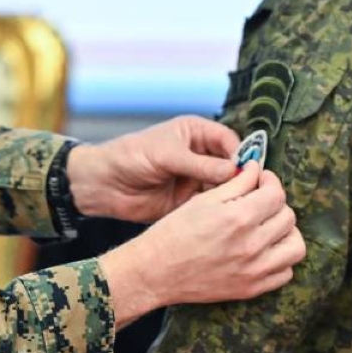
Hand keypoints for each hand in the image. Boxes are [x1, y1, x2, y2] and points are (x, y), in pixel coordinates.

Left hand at [66, 115, 240, 222]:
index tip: (247, 172)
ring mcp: (196, 179)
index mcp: (196, 133)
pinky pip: (211, 206)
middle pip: (233, 166)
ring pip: (225, 188)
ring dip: (231, 197)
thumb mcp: (166, 155)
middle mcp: (201, 155)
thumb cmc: (130, 156)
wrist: (104, 184)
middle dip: (240, 178)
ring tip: (236, 208)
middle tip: (247, 194)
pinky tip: (222, 219)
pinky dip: (217, 211)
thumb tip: (234, 170)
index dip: (240, 155)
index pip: (230, 141)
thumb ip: (199, 163)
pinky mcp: (190, 201)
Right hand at [99, 163, 305, 328]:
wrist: (156, 272)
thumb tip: (256, 169)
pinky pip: (286, 273)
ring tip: (268, 226)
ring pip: (295, 247)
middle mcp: (251, 245)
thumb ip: (235, 183)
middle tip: (260, 201)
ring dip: (286, 232)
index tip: (261, 180)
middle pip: (288, 218)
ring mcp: (254, 270)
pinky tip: (263, 250)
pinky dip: (280, 259)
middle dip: (276, 204)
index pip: (277, 194)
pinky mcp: (252, 289)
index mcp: (238, 217)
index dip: (271, 181)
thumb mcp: (203, 200)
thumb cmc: (174, 232)